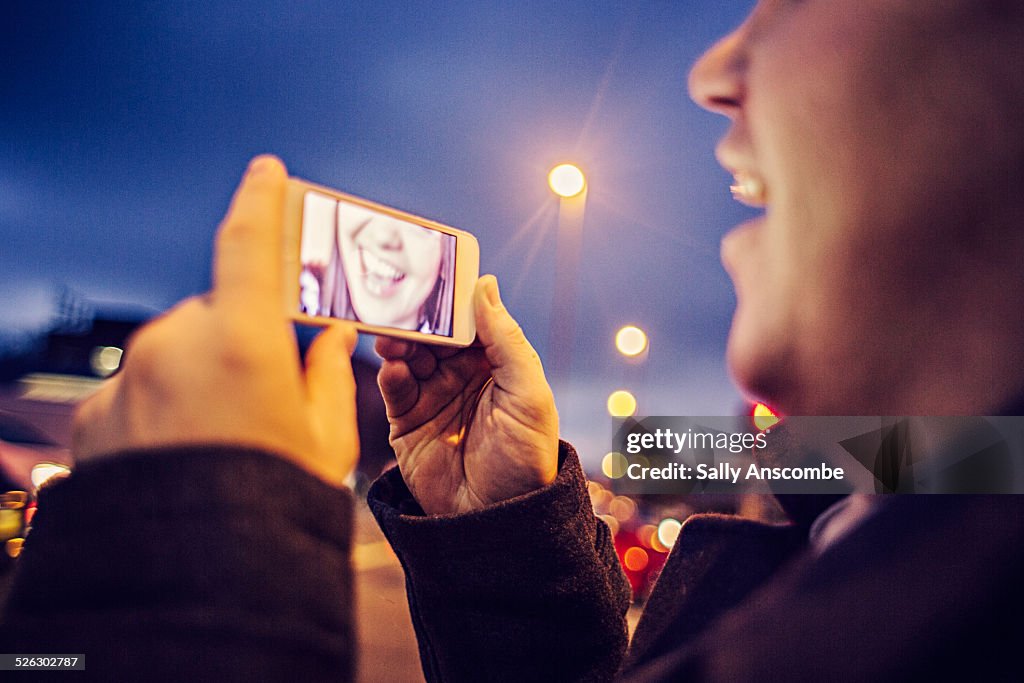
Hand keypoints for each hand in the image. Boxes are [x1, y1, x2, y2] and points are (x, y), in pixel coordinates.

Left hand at [72, 156, 359, 486]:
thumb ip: (326, 375)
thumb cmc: (272, 504)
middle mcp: (174, 346)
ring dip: (198, 374)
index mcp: (240, 342)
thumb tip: (330, 337)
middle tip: (263, 391)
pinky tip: (186, 452)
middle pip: (214, 314)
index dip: (261, 201)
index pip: (248, 244)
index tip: (267, 171)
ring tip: (224, 437)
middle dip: (239, 338)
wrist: (196, 580)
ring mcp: (128, 381)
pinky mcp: (97, 416)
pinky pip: (138, 388)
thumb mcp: (323, 441)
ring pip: (173, 351)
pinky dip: (162, 405)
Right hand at [376, 276, 558, 514]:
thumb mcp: (528, 393)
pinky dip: (391, 374)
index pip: (470, 320)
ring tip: (394, 337)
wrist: (497, 520)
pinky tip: (394, 368)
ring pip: (410, 355)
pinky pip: (395, 388)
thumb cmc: (525, 458)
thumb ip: (505, 339)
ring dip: (401, 341)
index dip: (454, 300)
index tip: (435, 277)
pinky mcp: (407, 421)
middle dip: (420, 319)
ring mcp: (433, 397)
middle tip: (404, 307)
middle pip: (434, 334)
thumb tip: (485, 285)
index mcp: (496, 363)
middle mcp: (462, 375)